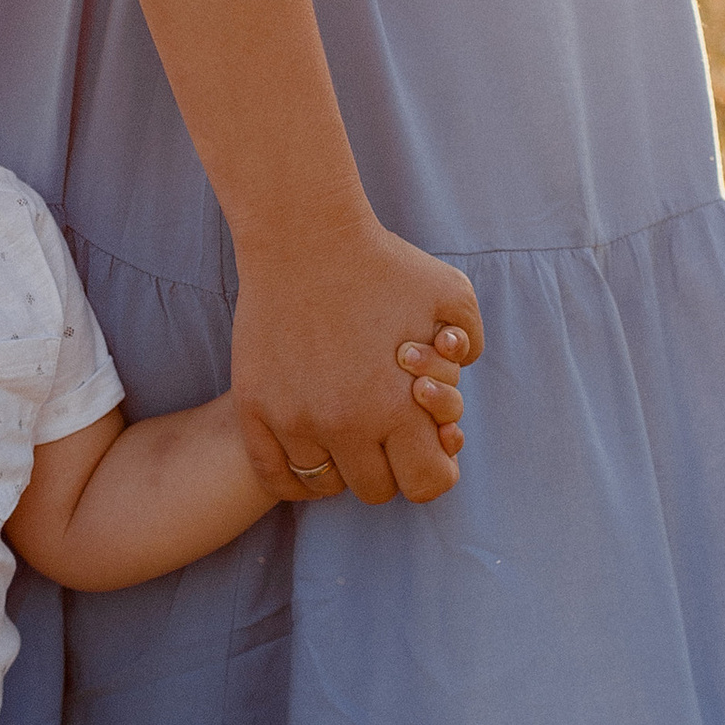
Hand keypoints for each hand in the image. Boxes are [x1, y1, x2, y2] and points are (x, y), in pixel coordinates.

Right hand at [233, 226, 481, 504]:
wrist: (304, 236)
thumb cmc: (383, 263)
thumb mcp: (452, 293)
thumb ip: (470, 341)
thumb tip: (457, 377)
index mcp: (400, 406)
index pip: (426, 483)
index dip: (433, 468)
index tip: (425, 444)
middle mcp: (347, 424)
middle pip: (375, 489)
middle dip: (387, 464)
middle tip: (382, 431)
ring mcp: (295, 419)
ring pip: (324, 484)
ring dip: (340, 467)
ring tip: (344, 434)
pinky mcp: (255, 408)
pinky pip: (274, 475)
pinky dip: (294, 476)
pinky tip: (308, 450)